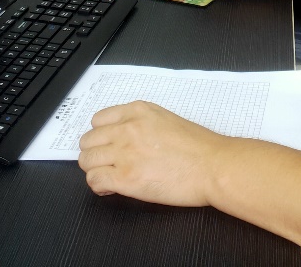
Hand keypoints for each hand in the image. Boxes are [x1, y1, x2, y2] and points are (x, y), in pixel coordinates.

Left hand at [78, 100, 227, 205]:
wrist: (213, 166)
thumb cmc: (199, 147)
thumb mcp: (166, 120)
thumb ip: (141, 124)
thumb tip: (125, 139)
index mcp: (137, 111)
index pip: (97, 120)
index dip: (101, 136)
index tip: (107, 145)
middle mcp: (127, 129)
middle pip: (88, 141)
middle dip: (95, 154)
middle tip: (107, 163)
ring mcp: (125, 154)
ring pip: (86, 161)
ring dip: (94, 170)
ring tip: (108, 177)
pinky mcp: (126, 179)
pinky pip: (94, 181)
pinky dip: (98, 186)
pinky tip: (110, 189)